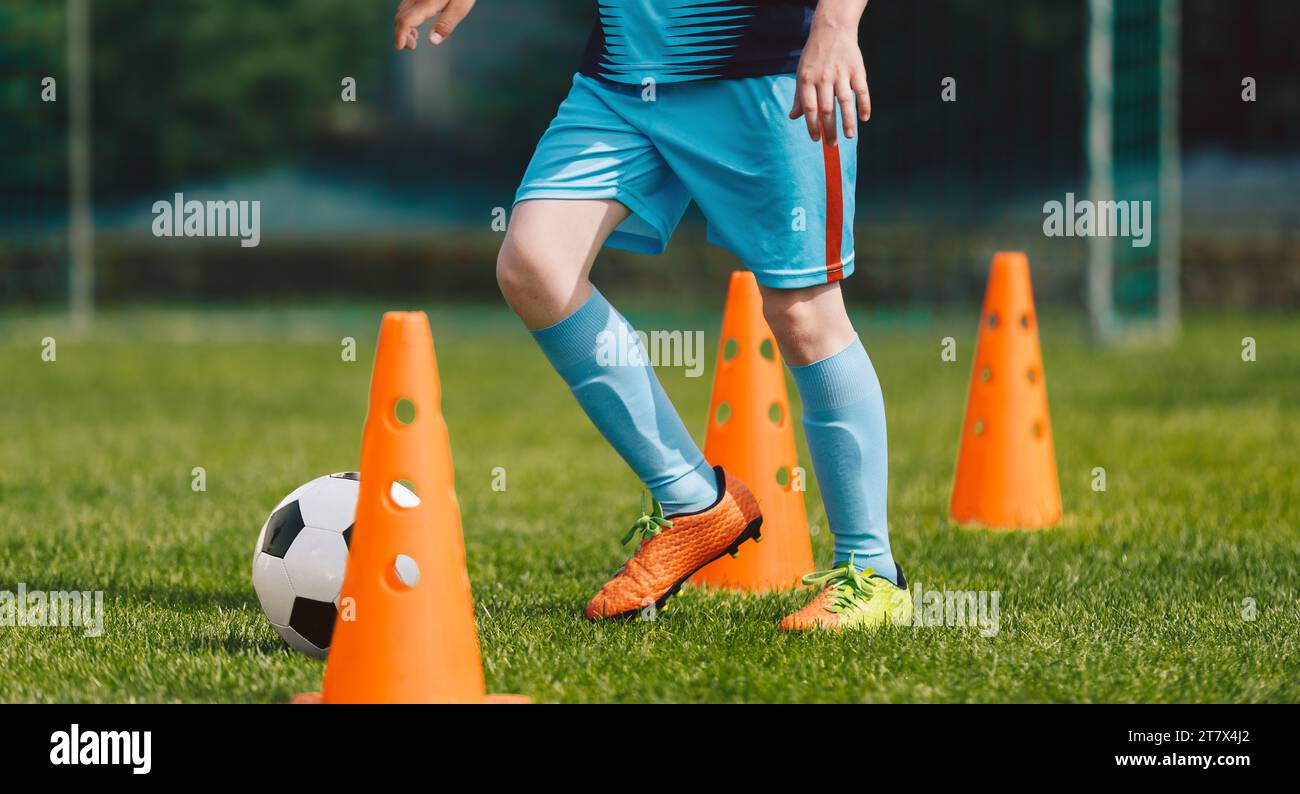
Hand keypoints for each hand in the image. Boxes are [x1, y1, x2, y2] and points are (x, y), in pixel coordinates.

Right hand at [394, 0, 474, 50]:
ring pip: (402, 9)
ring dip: (404, 25)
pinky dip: (407, 16)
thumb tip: (433, 42)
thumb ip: (446, 24)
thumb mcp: (460, 6)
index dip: (400, 35)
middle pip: (400, 16)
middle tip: (411, 47)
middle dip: (401, 33)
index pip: (405, 21)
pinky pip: (407, 4)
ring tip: (414, 39)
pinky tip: (415, 24)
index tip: (400, 47)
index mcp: (426, 2)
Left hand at [789, 12, 870, 143]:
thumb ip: (799, 97)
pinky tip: (864, 118)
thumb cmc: (814, 56)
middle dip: (829, 129)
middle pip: (827, 109)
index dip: (812, 126)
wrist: (832, 30)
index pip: (809, 108)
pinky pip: (862, 90)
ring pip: (845, 102)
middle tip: (832, 145)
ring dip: (847, 121)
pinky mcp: (857, 70)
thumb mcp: (802, 73)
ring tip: (848, 136)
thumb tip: (793, 117)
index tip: (816, 139)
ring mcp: (841, 74)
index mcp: (807, 80)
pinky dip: (864, 105)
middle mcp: (823, 78)